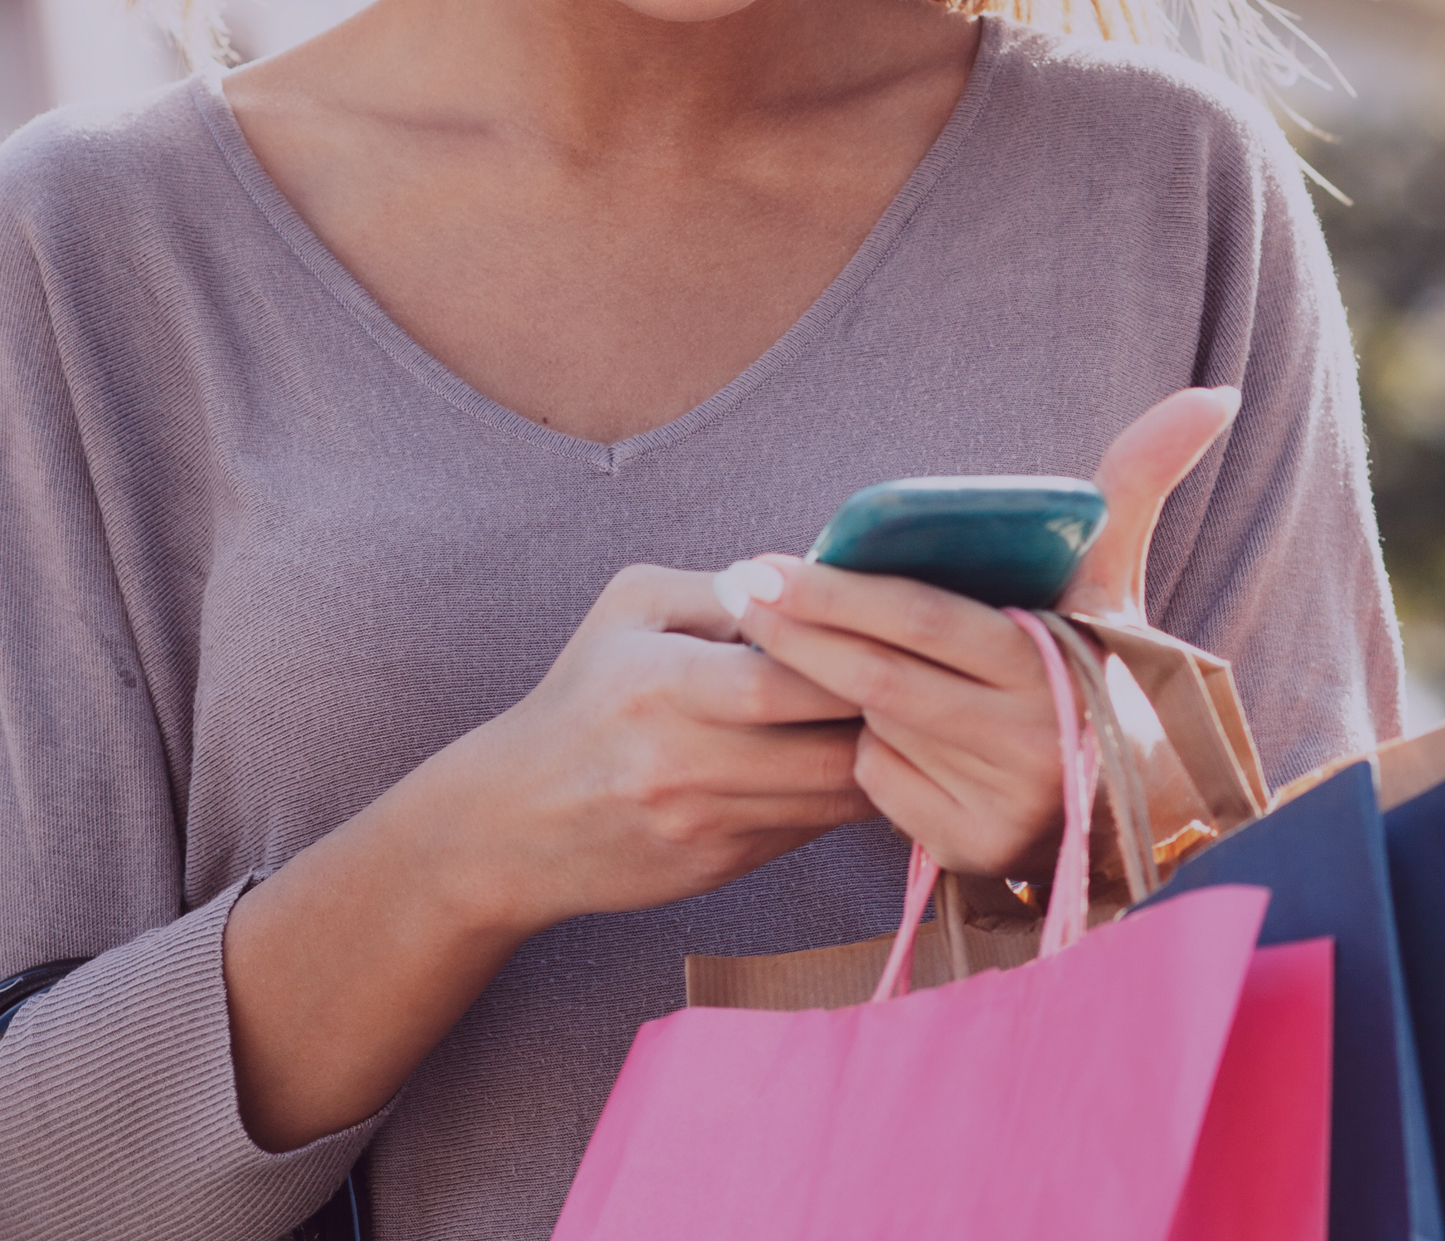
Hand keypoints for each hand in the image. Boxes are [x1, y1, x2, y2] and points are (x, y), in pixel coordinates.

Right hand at [226, 563, 866, 1149]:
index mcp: (660, 680)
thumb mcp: (630, 607)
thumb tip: (814, 574)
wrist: (513, 823)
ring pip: (830, 797)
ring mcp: (702, 824)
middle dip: (885, 715)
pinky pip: (808, 830)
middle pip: (824, 744)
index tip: (899, 631)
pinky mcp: (718, 870)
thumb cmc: (582, 694)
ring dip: (882, 762)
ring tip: (918, 720)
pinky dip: (845, 798)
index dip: (853, 657)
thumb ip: (722, 588)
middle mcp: (681, 760)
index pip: (787, 676)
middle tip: (931, 680)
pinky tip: (869, 763)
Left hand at [713, 386, 1240, 876]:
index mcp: (1058, 665)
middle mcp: (1031, 744)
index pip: (926, 621)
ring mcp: (1000, 807)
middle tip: (733, 584)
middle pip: (880, 679)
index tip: (761, 561)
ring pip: (873, 730)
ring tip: (769, 634)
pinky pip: (881, 785)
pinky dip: (863, 748)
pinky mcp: (969, 854)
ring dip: (821, 686)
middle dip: (796, 631)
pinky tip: (859, 720)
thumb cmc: (1105, 662)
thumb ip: (1139, 479)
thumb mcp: (1116, 578)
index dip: (839, 592)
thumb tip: (1212, 393)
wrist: (1146, 802)